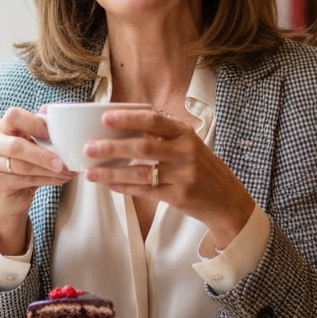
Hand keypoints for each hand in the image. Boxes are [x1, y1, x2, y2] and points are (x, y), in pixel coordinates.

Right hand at [0, 106, 72, 253]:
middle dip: (42, 155)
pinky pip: (24, 180)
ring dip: (48, 170)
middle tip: (63, 163)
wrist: (12, 194)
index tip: (49, 133)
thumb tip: (54, 111)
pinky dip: (46, 180)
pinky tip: (61, 179)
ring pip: (22, 166)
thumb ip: (42, 128)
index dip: (33, 123)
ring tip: (67, 171)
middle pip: (16, 146)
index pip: (13, 116)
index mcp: (3, 126)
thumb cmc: (26, 161)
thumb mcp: (34, 142)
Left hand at [83, 108, 254, 249]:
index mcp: (186, 134)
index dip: (129, 118)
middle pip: (143, 147)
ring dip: (112, 172)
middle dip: (112, 147)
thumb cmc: (203, 169)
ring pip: (140, 172)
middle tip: (89, 147)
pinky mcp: (178, 196)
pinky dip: (124, 187)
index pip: (154, 121)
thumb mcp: (190, 146)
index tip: (105, 117)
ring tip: (91, 171)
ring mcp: (182, 176)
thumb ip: (164, 137)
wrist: (227, 200)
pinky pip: (145, 191)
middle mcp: (185, 153)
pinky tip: (109, 184)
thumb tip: (126, 127)